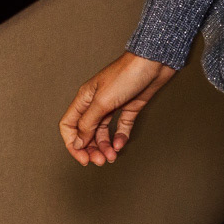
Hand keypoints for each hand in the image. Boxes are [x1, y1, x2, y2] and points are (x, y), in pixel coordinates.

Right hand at [59, 52, 175, 165]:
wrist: (154, 62)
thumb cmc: (127, 74)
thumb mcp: (102, 101)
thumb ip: (88, 123)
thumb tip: (78, 143)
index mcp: (84, 98)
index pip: (69, 125)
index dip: (73, 144)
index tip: (83, 157)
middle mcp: (96, 103)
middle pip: (86, 132)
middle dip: (91, 148)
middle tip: (100, 161)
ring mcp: (113, 105)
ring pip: (103, 132)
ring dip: (105, 146)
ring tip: (112, 156)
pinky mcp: (129, 107)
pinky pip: (120, 127)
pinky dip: (119, 137)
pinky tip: (120, 144)